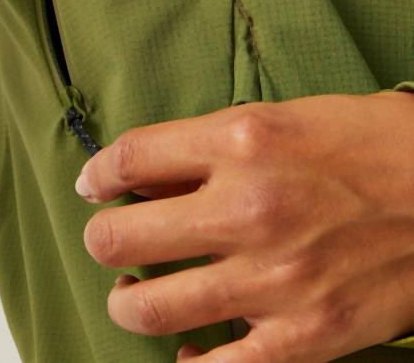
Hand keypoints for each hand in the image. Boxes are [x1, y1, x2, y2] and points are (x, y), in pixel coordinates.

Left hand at [75, 91, 413, 360]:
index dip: (97, 175)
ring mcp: (275, 279)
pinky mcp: (307, 336)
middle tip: (112, 240)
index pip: (128, 160)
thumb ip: (203, 146)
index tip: (94, 186)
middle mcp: (247, 208)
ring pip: (149, 308)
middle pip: (120, 237)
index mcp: (239, 142)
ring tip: (132, 293)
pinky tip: (189, 351)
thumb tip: (140, 174)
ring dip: (127, 302)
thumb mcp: (275, 119)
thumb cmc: (363, 145)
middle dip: (102, 240)